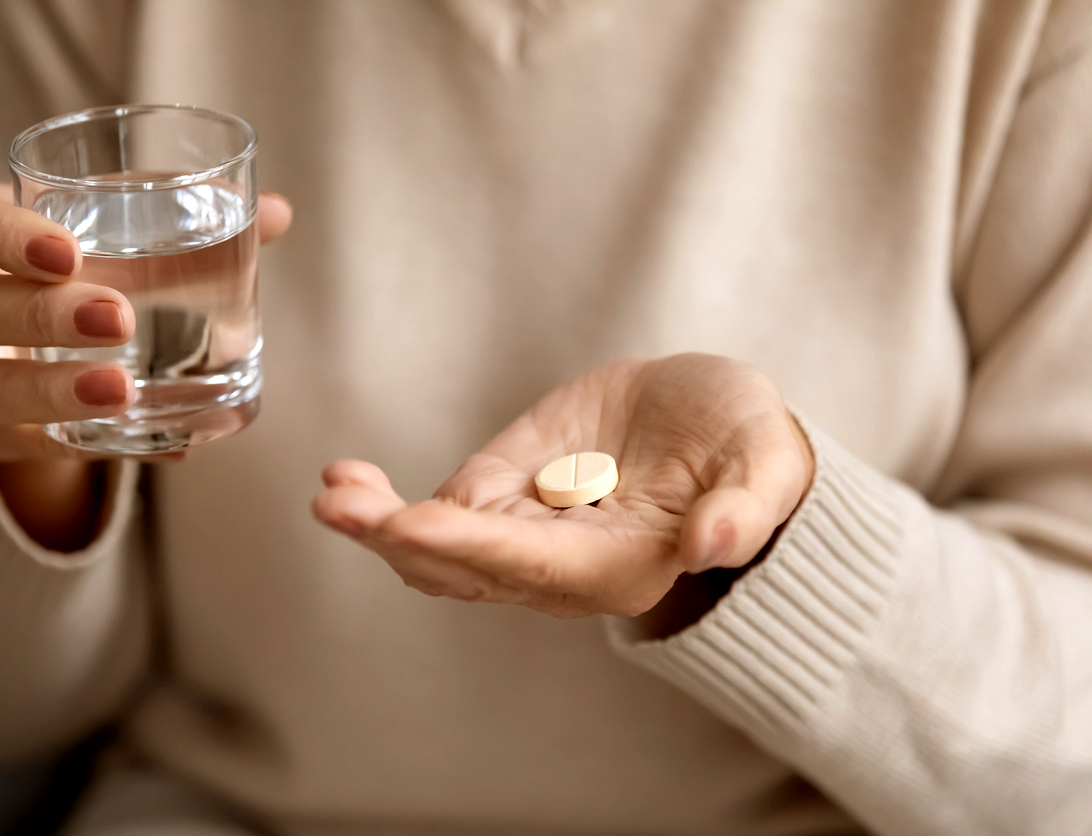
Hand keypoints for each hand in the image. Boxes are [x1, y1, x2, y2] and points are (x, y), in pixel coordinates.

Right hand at [0, 178, 291, 546]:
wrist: (34, 338)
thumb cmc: (82, 264)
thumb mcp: (121, 233)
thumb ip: (190, 220)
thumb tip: (281, 213)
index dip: (0, 235)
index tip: (68, 251)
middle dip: (42, 315)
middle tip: (119, 320)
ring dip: (50, 390)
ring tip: (125, 391)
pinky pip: (15, 447)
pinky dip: (82, 446)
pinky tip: (155, 443)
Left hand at [313, 354, 814, 617]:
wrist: (715, 426)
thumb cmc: (746, 448)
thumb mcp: (765, 462)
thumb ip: (745, 505)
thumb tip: (715, 542)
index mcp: (620, 565)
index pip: (534, 565)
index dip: (471, 545)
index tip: (410, 525)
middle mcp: (560, 565)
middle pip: (464, 568)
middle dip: (401, 539)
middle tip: (341, 506)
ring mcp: (521, 532)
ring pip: (434, 548)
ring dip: (379, 521)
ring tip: (336, 488)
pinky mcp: (501, 495)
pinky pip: (432, 516)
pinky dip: (385, 503)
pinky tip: (348, 480)